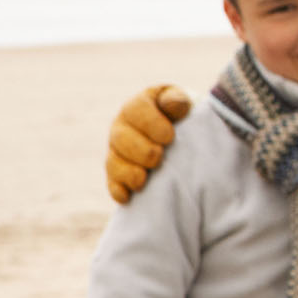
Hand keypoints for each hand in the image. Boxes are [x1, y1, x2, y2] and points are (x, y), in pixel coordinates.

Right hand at [106, 85, 191, 203]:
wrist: (184, 135)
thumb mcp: (183, 104)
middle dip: (139, 150)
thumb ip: (177, 101)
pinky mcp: (118, 172)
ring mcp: (118, 151)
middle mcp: (123, 127)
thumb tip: (174, 104)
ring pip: (114, 161)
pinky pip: (112, 181)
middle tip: (157, 158)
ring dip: (127, 172)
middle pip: (121, 138)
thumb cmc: (184, 117)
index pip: (136, 110)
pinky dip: (118, 189)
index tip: (169, 137)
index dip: (150, 123)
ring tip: (142, 179)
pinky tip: (127, 196)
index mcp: (138, 106)